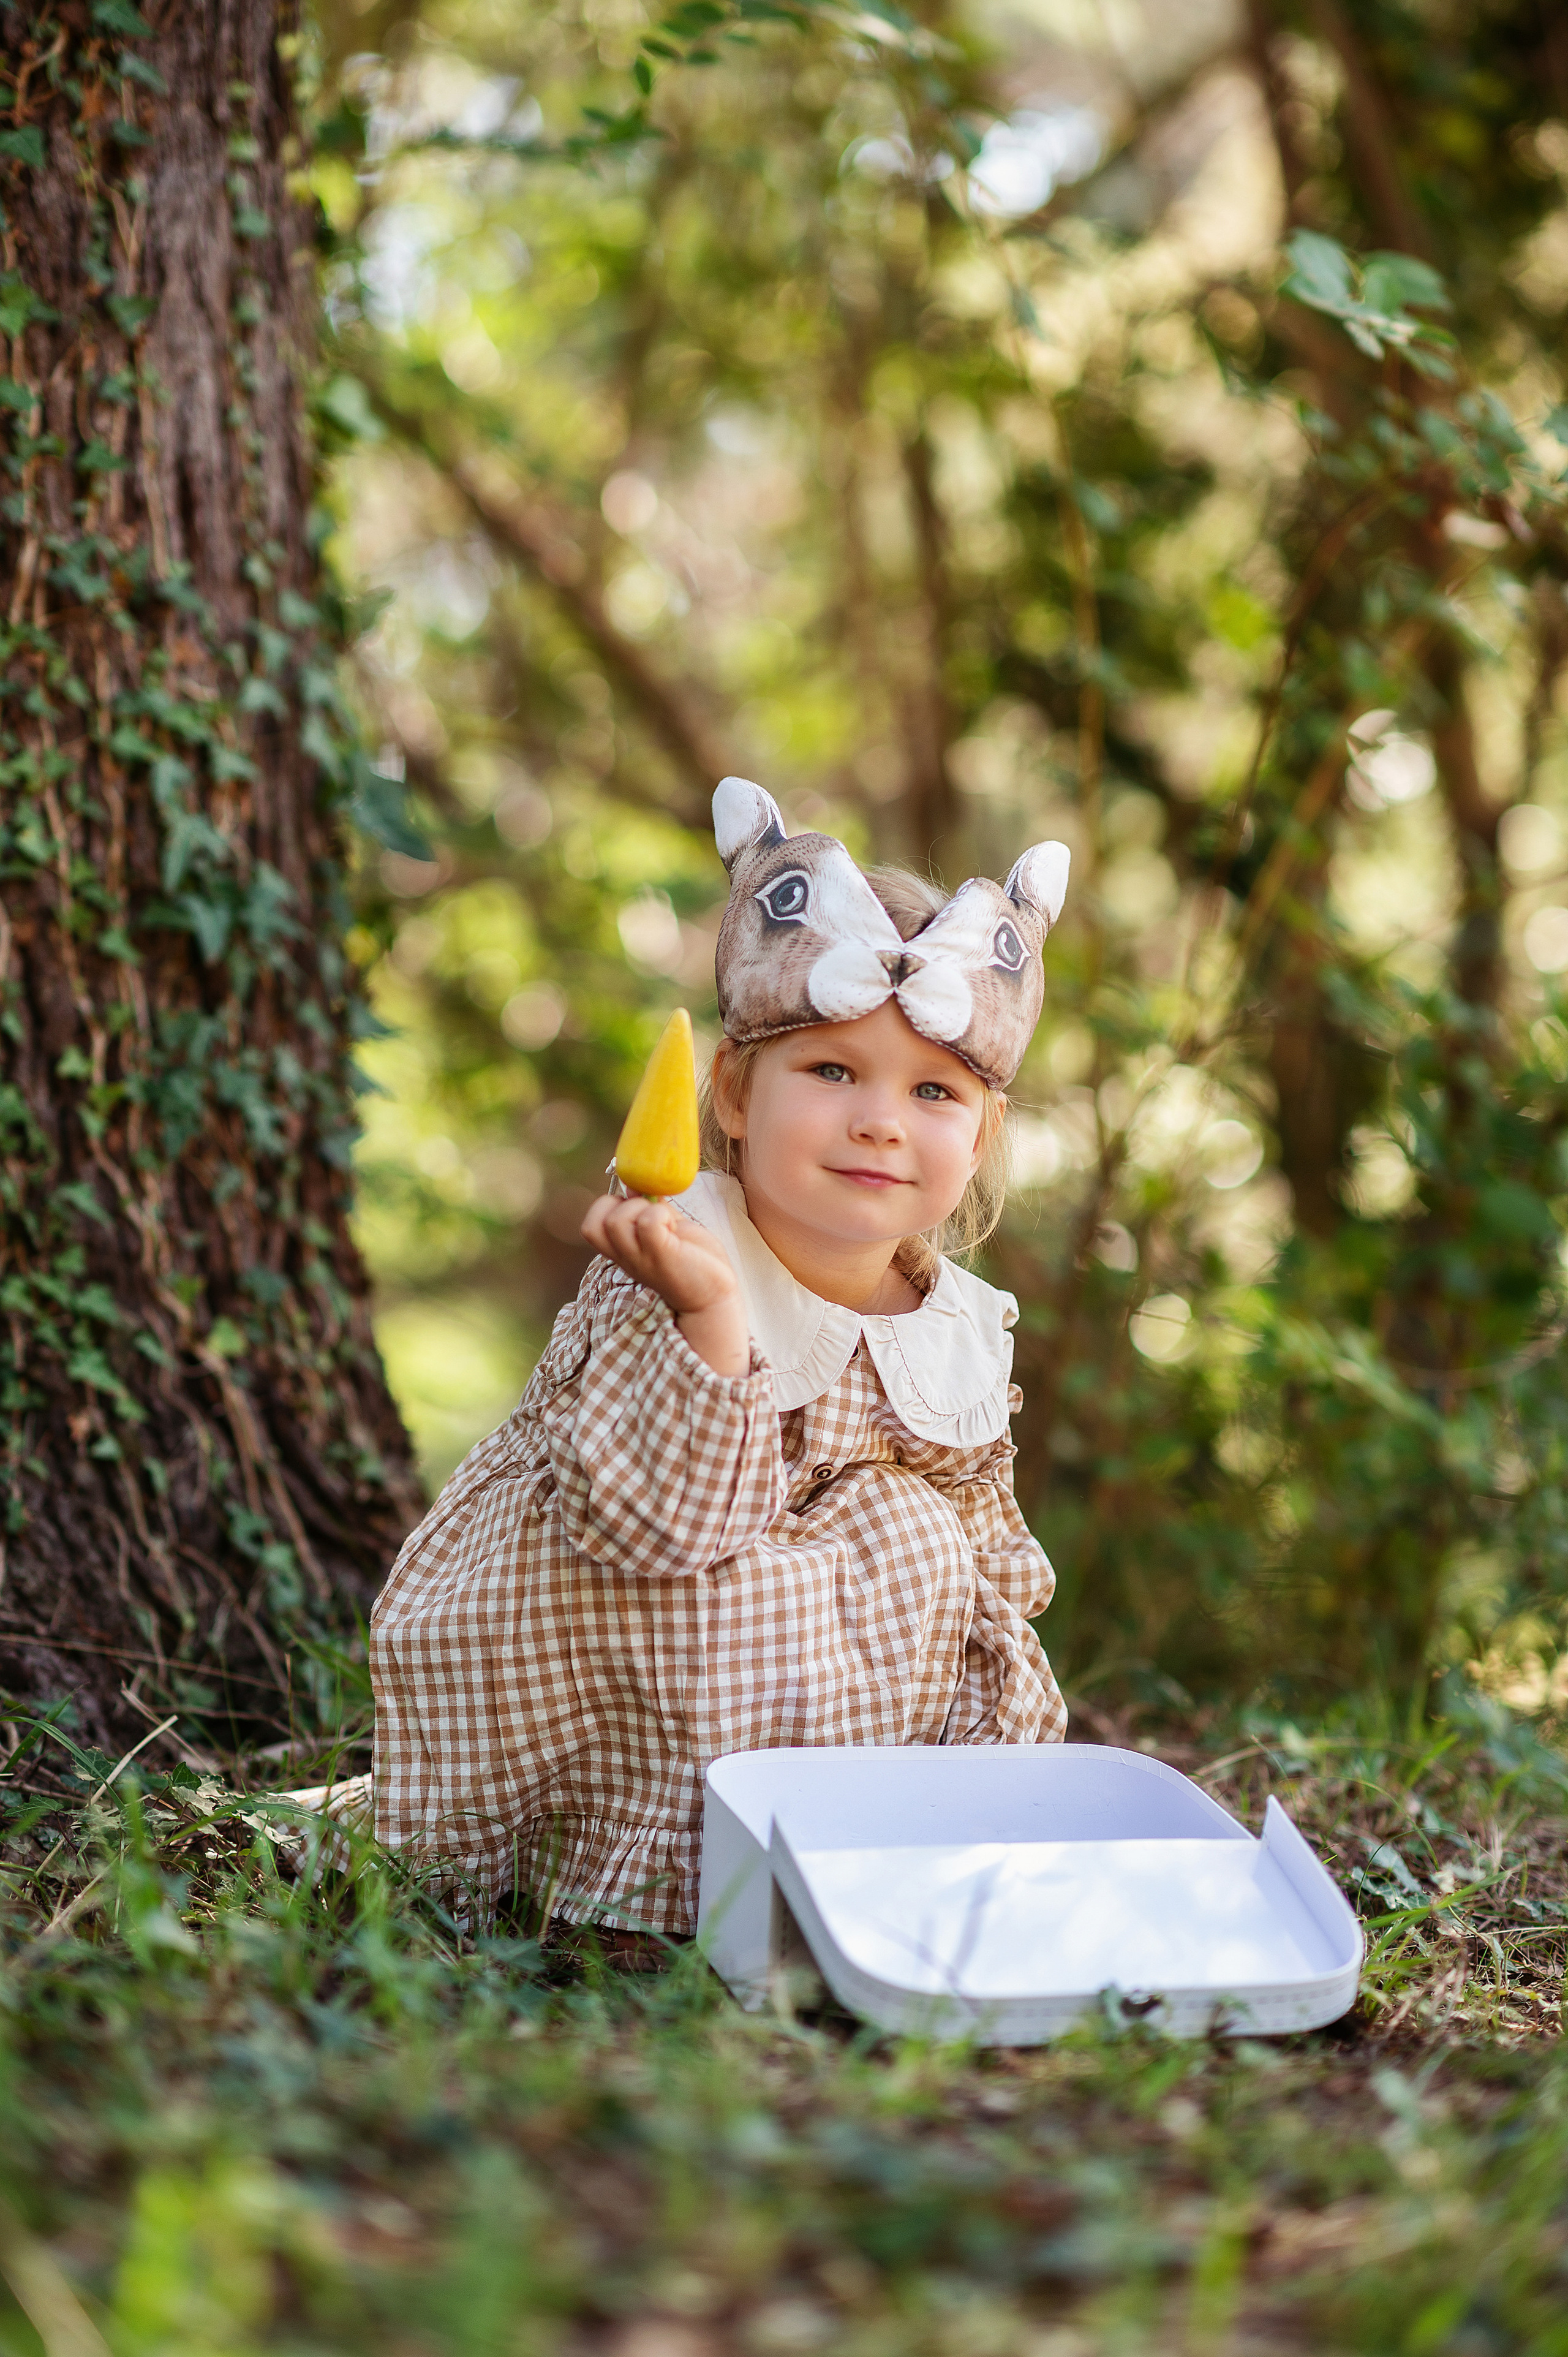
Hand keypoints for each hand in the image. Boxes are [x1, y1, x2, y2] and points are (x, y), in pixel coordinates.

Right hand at [579, 1194, 750, 1375]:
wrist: (713, 1296)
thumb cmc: (691, 1261)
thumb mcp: (666, 1227)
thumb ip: (650, 1207)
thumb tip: (634, 1184)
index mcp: (622, 1251)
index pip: (591, 1226)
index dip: (609, 1207)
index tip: (640, 1209)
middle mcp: (626, 1257)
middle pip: (596, 1223)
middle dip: (622, 1206)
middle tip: (653, 1215)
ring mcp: (641, 1259)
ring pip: (617, 1220)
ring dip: (642, 1209)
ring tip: (667, 1223)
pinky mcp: (662, 1256)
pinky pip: (649, 1223)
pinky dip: (662, 1215)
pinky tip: (676, 1229)